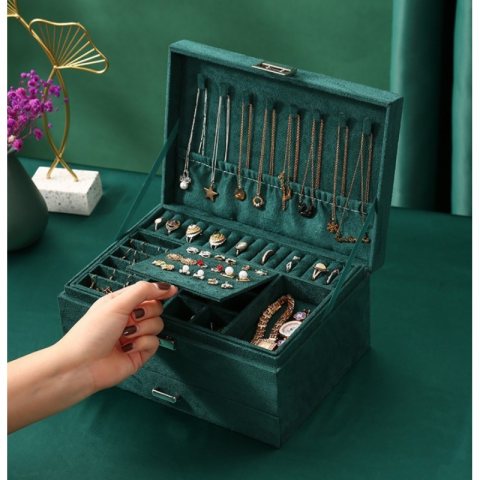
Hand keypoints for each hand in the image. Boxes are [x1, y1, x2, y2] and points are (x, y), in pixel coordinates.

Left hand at [56, 281, 176, 392]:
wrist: (81, 367)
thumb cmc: (91, 333)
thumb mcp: (116, 304)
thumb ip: (143, 291)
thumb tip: (167, 286)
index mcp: (121, 303)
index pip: (148, 292)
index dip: (159, 291)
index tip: (172, 291)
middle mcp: (129, 318)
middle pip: (157, 308)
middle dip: (146, 313)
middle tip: (131, 318)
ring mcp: (136, 336)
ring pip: (158, 325)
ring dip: (142, 330)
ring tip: (125, 336)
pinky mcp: (140, 353)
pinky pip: (155, 343)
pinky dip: (142, 344)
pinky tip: (127, 348)